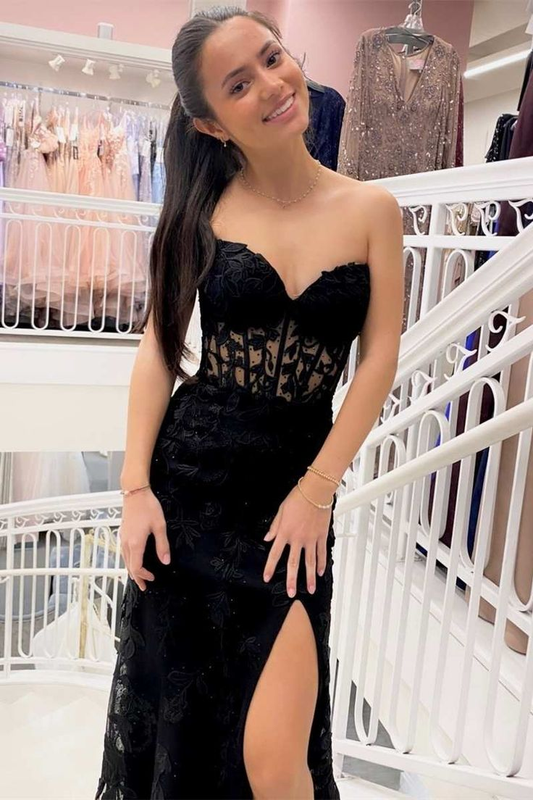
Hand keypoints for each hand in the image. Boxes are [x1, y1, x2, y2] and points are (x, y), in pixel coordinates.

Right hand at [120, 488, 170, 591]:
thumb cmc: (148, 507)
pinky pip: (124, 553)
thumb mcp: (160, 526)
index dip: (144, 575)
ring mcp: (122, 538)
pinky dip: (128, 561)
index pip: (137, 567)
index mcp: (135, 543)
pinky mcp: (123, 533)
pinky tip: (133, 560)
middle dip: (136, 577)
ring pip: (125, 560)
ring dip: (132, 570)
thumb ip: (162, 545)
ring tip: (138, 577)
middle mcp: (126, 543)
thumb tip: (165, 561)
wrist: (134, 492)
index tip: (152, 579)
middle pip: (129, 566)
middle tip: (143, 586)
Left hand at [262, 478, 333, 597]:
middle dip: (291, 580)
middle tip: (291, 593)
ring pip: (310, 562)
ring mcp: (311, 539)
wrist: (315, 491)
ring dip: (309, 577)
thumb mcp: (281, 511)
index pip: (274, 554)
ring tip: (310, 589)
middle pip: (293, 563)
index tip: (267, 577)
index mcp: (285, 532)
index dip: (270, 567)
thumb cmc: (298, 497)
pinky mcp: (321, 536)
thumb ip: (275, 527)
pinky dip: (321, 564)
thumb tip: (267, 538)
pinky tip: (320, 572)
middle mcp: (297, 539)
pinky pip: (321, 553)